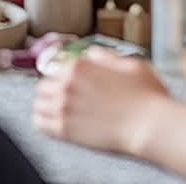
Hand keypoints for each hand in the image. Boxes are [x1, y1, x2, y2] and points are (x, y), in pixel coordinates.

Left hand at [33, 48, 171, 155]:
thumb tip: (92, 54)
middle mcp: (68, 83)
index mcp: (81, 65)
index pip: (55, 67)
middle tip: (60, 98)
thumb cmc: (144, 95)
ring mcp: (65, 107)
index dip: (61, 76)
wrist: (148, 125)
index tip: (66, 83)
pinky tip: (50, 123)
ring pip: (38, 104)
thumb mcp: (129, 64)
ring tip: (53, 111)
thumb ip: (105, 57)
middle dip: (50, 91)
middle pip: (43, 86)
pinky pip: (40, 125)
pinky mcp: (66, 130)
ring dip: (44, 106)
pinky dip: (42, 122)